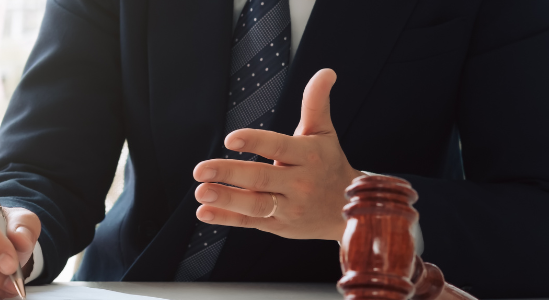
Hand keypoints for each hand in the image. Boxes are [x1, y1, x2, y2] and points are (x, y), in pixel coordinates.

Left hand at [192, 69, 362, 240]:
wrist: (348, 209)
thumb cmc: (328, 163)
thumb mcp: (324, 133)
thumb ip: (316, 103)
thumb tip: (326, 72)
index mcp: (308, 156)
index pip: (279, 147)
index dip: (255, 142)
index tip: (230, 139)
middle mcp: (299, 184)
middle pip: (261, 178)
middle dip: (230, 174)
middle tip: (200, 169)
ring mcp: (288, 208)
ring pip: (255, 205)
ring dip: (226, 200)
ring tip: (200, 192)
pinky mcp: (278, 226)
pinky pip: (249, 222)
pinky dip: (226, 219)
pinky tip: (203, 213)